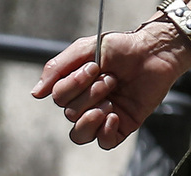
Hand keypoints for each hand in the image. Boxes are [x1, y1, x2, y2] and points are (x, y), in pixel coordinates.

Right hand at [33, 21, 190, 148]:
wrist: (154, 52)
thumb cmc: (122, 47)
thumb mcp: (87, 48)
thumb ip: (58, 67)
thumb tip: (36, 93)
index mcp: (75, 86)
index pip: (59, 97)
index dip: (74, 84)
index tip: (95, 66)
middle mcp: (86, 103)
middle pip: (70, 113)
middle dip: (90, 94)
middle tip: (111, 79)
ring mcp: (103, 116)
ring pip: (80, 134)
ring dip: (92, 116)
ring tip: (110, 101)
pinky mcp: (121, 126)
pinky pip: (103, 143)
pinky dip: (104, 132)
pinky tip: (114, 116)